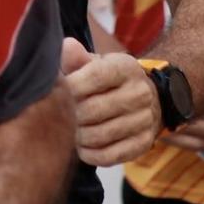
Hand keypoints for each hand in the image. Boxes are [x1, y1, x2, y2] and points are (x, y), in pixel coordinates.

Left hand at [60, 37, 161, 165]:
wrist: (146, 99)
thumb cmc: (108, 81)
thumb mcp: (95, 63)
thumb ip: (77, 57)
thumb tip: (65, 47)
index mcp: (126, 68)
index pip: (94, 77)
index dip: (69, 87)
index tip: (56, 94)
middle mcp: (140, 93)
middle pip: (93, 110)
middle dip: (70, 116)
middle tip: (57, 118)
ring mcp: (145, 120)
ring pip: (99, 135)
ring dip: (77, 137)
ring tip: (68, 132)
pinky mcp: (144, 144)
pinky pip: (110, 156)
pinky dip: (90, 154)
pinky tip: (81, 147)